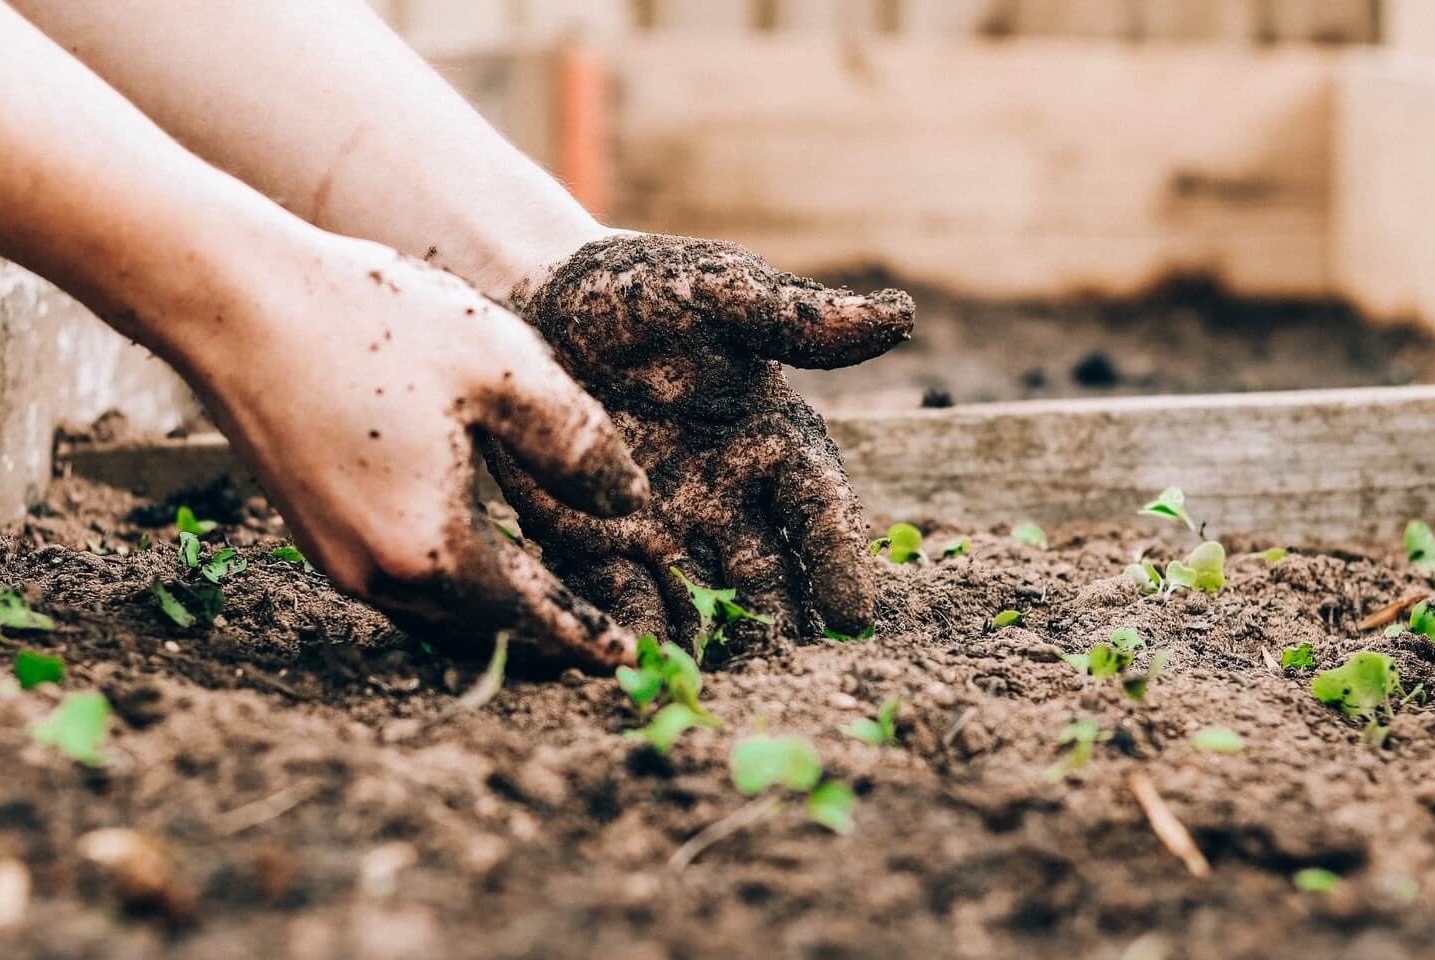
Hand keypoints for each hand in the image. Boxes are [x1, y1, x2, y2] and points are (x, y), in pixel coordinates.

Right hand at [176, 234, 647, 667]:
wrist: (234, 300)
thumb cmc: (372, 322)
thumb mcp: (505, 368)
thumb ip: (578, 444)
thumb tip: (630, 505)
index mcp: (432, 548)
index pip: (530, 616)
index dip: (584, 636)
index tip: (627, 659)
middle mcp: (376, 574)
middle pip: (481, 630)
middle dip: (542, 639)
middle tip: (597, 644)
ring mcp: (334, 557)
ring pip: (435, 613)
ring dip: (494, 617)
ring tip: (546, 609)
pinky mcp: (311, 529)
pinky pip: (399, 583)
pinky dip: (449, 586)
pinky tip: (474, 557)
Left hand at [489, 233, 913, 646]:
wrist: (534, 298)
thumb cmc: (640, 289)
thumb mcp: (716, 292)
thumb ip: (795, 318)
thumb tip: (901, 316)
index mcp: (773, 441)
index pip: (819, 510)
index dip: (838, 560)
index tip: (853, 615)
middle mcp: (728, 498)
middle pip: (768, 575)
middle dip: (780, 624)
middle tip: (790, 673)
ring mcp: (664, 528)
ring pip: (700, 601)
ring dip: (711, 643)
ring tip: (717, 687)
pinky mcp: (596, 543)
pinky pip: (620, 597)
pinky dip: (632, 631)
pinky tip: (635, 663)